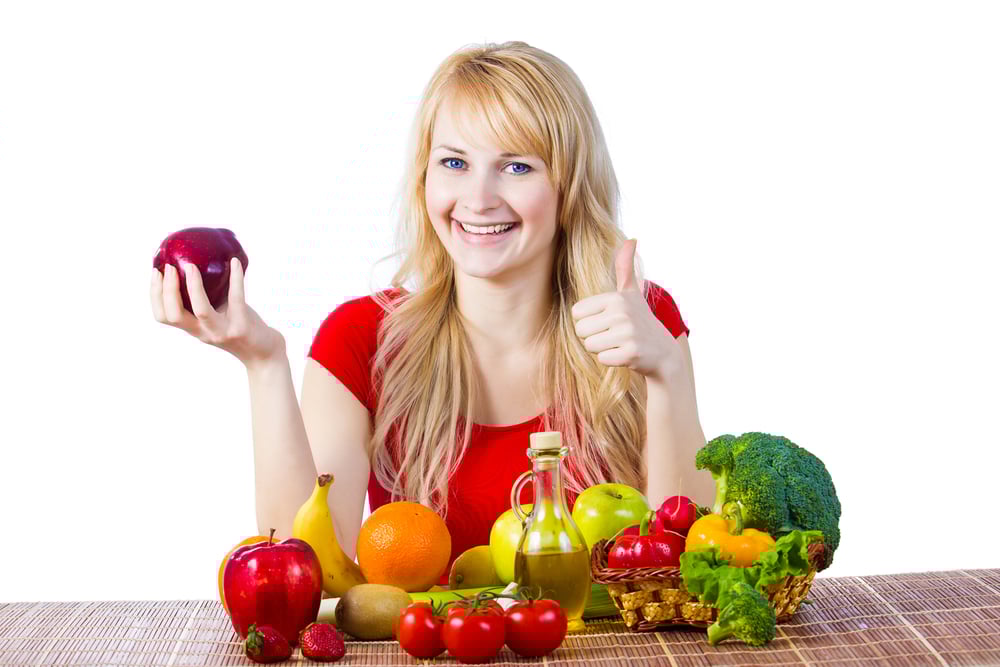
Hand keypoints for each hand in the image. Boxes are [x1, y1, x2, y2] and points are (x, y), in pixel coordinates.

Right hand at [150, 258, 285, 367]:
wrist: (264, 353)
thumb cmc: (239, 327)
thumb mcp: (217, 315)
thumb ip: (206, 297)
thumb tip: (196, 260)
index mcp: (194, 328)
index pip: (163, 316)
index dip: (155, 295)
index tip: (157, 272)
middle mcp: (204, 332)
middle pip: (173, 315)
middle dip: (167, 290)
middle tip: (170, 267)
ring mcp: (222, 331)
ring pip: (201, 310)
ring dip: (193, 286)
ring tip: (192, 266)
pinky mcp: (242, 326)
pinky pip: (236, 298)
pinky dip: (236, 278)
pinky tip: (234, 262)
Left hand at [571, 239, 682, 381]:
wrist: (663, 352)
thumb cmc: (640, 320)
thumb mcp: (632, 292)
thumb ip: (625, 267)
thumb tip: (632, 239)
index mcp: (616, 297)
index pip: (577, 314)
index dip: (589, 321)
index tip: (608, 321)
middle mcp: (622, 313)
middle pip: (580, 331)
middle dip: (594, 337)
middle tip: (614, 335)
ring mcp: (627, 333)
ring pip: (590, 346)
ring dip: (602, 349)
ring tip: (619, 343)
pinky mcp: (631, 354)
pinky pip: (602, 359)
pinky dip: (612, 360)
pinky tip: (626, 354)